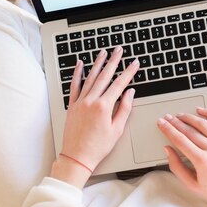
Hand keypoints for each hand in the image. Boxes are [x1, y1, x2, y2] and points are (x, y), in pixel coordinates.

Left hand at [50, 46, 138, 188]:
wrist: (77, 156)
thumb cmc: (98, 147)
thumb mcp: (117, 130)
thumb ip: (124, 109)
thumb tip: (129, 93)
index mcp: (104, 107)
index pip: (119, 84)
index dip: (128, 72)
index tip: (134, 63)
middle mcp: (91, 101)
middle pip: (105, 76)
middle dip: (114, 61)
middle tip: (119, 50)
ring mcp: (80, 102)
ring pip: (90, 77)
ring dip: (98, 64)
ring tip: (104, 53)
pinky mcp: (72, 105)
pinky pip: (74, 85)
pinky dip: (77, 73)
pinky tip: (80, 64)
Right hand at [157, 107, 206, 206]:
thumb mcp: (192, 184)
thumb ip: (177, 167)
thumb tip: (168, 150)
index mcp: (202, 162)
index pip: (180, 140)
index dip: (168, 130)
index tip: (161, 123)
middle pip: (189, 131)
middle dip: (175, 122)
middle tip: (167, 118)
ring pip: (203, 124)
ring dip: (189, 118)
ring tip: (181, 115)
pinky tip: (202, 111)